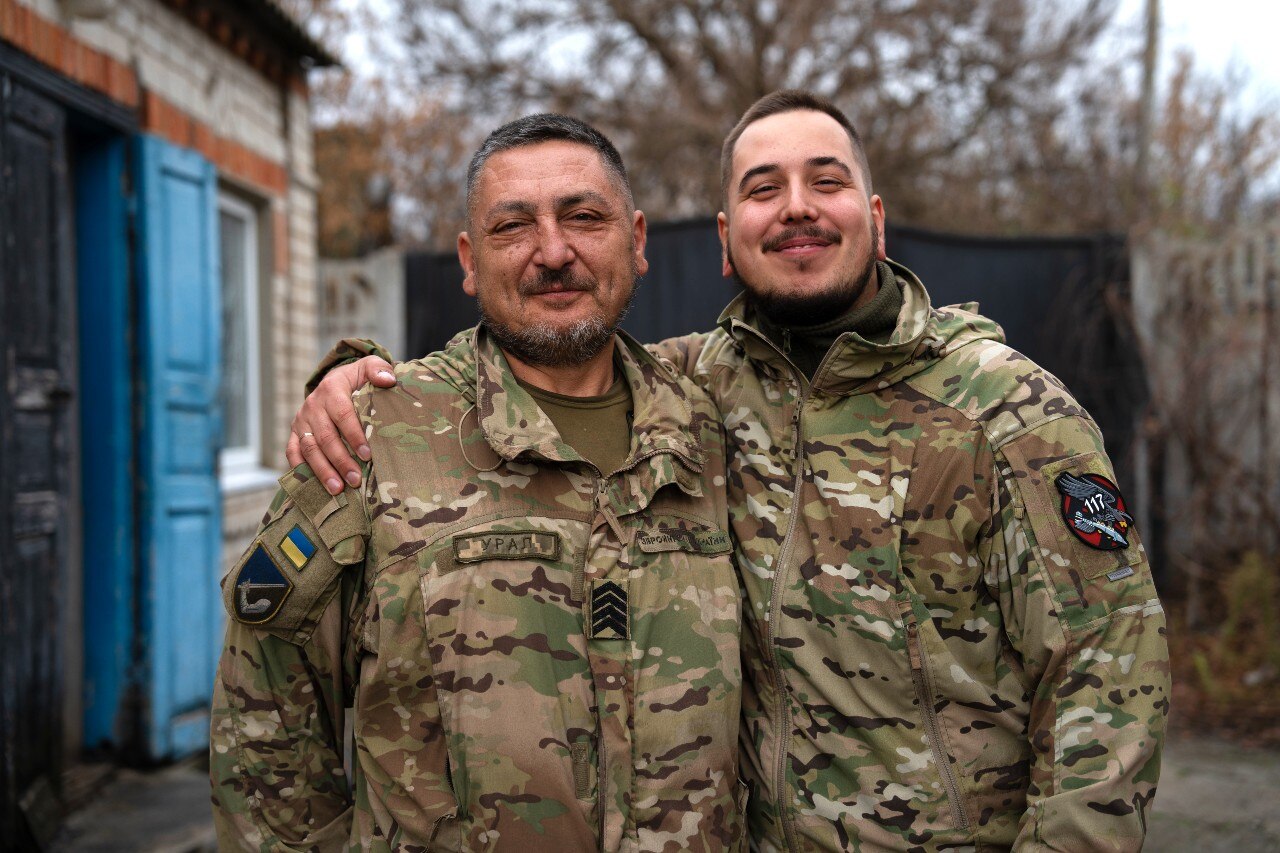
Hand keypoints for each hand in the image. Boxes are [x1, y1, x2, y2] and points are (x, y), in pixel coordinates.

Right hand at [287, 355, 395, 494]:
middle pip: (325, 437)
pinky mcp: (295, 432)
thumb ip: (379, 369)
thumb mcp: (369, 367)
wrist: (334, 381)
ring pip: (309, 448)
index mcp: (332, 389)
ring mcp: (301, 420)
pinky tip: (313, 487)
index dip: (354, 436)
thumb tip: (388, 380)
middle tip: (355, 480)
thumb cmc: (357, 379)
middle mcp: (313, 405)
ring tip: (337, 489)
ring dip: (322, 470)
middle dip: (340, 460)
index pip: (343, 415)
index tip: (367, 455)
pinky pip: (292, 452)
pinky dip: (300, 469)